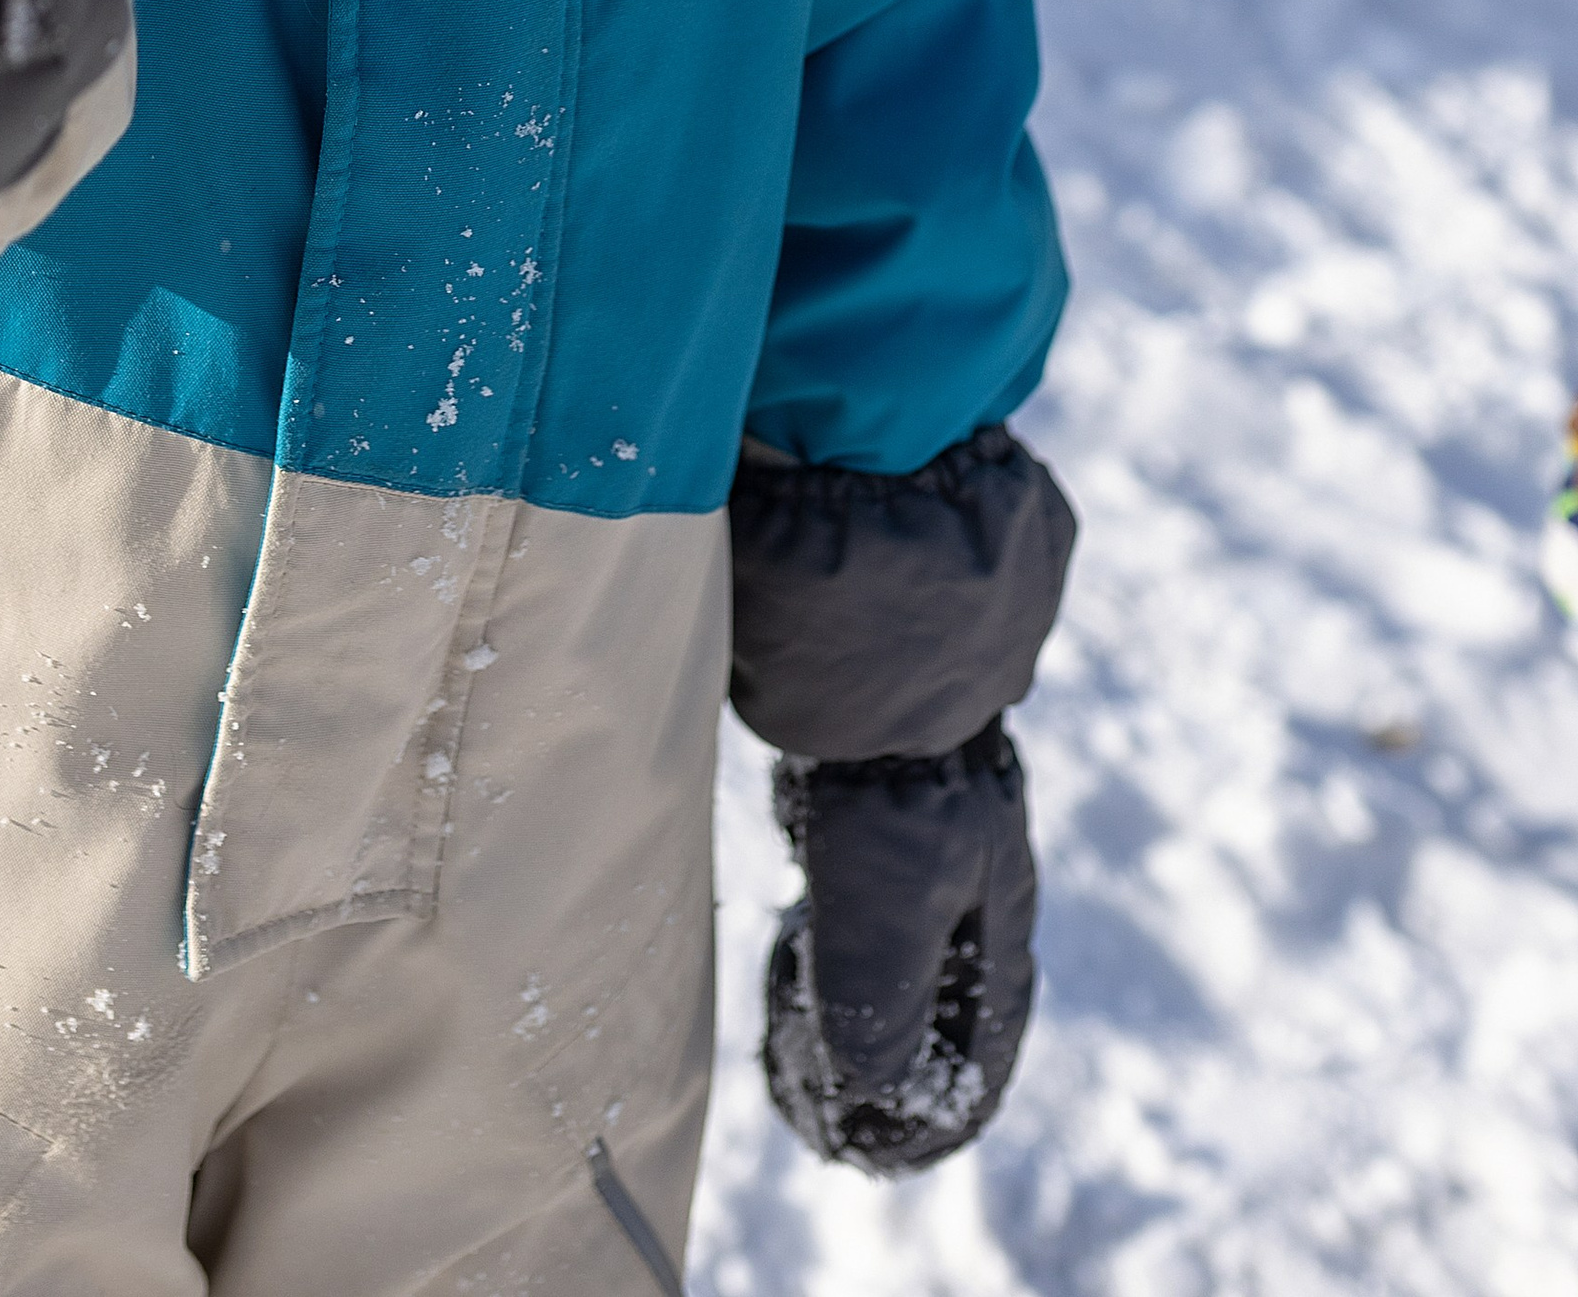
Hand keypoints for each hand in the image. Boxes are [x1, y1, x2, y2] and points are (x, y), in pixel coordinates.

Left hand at [761, 720, 1036, 1174]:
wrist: (870, 644)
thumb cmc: (893, 786)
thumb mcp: (885, 917)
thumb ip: (877, 1012)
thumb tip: (864, 1088)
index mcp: (996, 922)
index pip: (985, 1048)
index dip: (943, 1114)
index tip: (886, 1152)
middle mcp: (974, 885)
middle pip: (946, 1002)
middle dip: (898, 1068)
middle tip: (834, 1108)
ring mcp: (929, 841)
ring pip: (901, 948)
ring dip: (860, 1002)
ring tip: (802, 1037)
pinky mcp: (879, 802)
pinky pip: (865, 897)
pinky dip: (836, 939)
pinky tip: (799, 936)